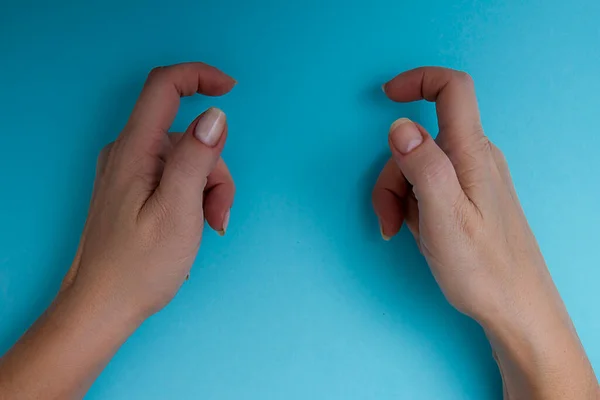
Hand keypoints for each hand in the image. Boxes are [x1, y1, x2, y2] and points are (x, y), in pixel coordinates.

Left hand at [0, 62, 236, 399]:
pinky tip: (195, 225)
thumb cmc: (138, 266)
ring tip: (207, 226)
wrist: (102, 305)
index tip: (231, 88)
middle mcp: (127, 153)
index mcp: (134, 151)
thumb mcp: (178, 210)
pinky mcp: (134, 188)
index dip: (199, 76)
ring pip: (186, 159)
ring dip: (208, 188)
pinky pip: (174, 176)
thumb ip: (197, 157)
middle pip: (186, 135)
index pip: (164, 87)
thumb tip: (215, 116)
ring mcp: (129, 171)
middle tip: (219, 212)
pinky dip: (193, 195)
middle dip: (215, 168)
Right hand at [373, 67, 597, 398]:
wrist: (516, 308)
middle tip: (387, 218)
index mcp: (472, 154)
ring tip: (402, 231)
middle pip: (420, 140)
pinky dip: (414, 205)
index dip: (419, 80)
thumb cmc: (483, 270)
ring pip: (421, 166)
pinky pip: (431, 186)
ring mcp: (474, 178)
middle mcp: (476, 158)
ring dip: (399, 195)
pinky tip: (419, 232)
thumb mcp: (444, 217)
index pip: (453, 89)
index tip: (387, 94)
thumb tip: (400, 125)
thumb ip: (422, 166)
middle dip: (392, 174)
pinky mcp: (470, 197)